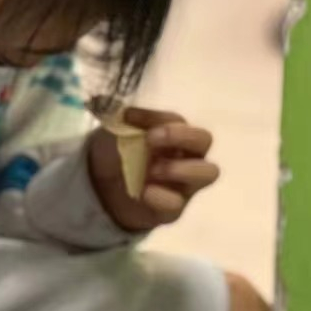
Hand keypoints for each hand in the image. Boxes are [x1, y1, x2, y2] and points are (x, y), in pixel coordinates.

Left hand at [88, 110, 219, 232]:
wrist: (102, 191)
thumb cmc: (117, 156)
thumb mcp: (114, 134)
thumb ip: (119, 120)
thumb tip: (108, 102)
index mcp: (174, 133)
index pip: (175, 119)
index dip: (154, 116)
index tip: (128, 117)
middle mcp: (187, 155)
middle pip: (204, 140)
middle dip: (180, 136)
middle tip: (150, 139)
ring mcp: (185, 183)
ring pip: (208, 172)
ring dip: (180, 168)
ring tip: (152, 170)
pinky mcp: (173, 209)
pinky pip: (178, 203)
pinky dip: (162, 197)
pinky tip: (144, 193)